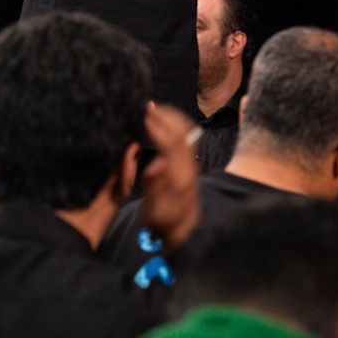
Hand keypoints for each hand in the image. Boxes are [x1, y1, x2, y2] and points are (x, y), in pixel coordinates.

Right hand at [138, 102, 199, 250]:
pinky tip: (166, 120)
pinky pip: (187, 137)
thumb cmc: (163, 222)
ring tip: (157, 108)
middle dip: (166, 116)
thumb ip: (154, 188)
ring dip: (173, 117)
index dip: (159, 127)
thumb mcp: (154, 211)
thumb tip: (154, 165)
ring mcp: (192, 165)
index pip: (172, 144)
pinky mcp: (190, 164)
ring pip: (187, 133)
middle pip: (182, 134)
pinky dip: (177, 124)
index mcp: (179, 177)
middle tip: (149, 105)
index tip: (145, 115)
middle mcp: (189, 168)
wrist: (183, 232)